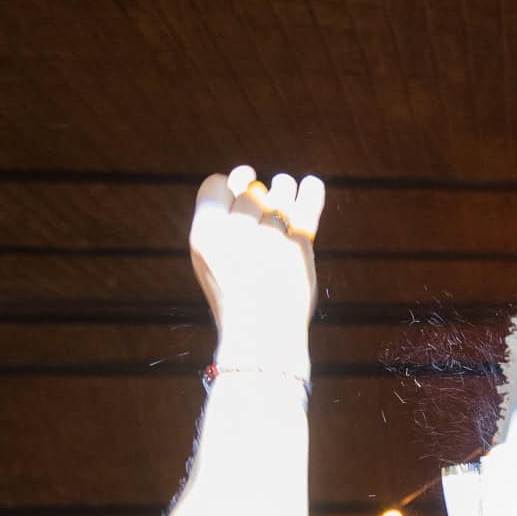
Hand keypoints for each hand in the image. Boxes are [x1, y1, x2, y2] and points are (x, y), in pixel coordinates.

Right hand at [190, 165, 324, 373]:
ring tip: (286, 189)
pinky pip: (307, 209)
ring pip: (280, 196)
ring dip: (284, 190)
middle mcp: (233, 234)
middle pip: (250, 194)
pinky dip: (311, 193)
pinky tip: (312, 184)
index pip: (215, 186)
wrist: (261, 337)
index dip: (230, 182)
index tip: (242, 179)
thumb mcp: (214, 260)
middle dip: (260, 194)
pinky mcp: (297, 249)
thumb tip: (245, 177)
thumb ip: (223, 222)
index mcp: (204, 236)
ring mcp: (267, 240)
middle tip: (267, 202)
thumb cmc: (236, 297)